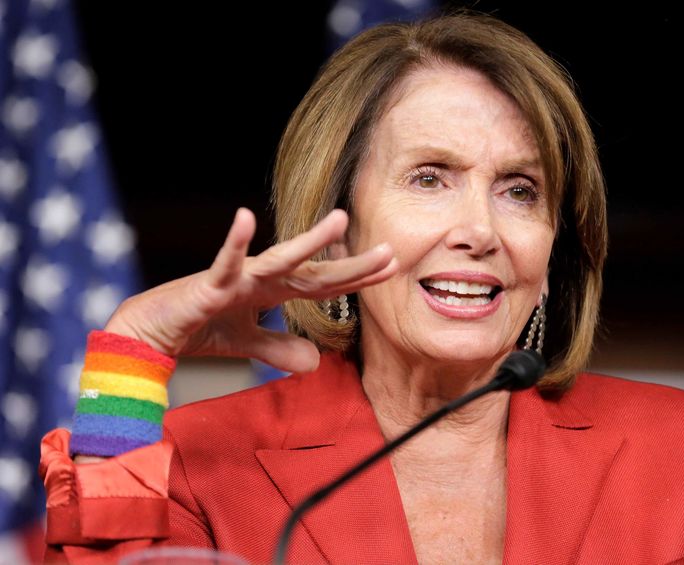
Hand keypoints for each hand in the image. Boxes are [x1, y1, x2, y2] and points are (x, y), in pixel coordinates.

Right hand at [104, 208, 396, 372]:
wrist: (149, 334)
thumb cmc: (199, 328)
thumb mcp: (247, 344)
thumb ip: (279, 348)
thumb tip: (316, 361)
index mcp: (272, 292)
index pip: (323, 285)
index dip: (356, 278)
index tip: (391, 267)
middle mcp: (261, 280)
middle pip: (314, 273)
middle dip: (351, 266)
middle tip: (391, 252)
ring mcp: (237, 279)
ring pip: (279, 260)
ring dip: (309, 243)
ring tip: (340, 220)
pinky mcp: (208, 287)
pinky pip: (223, 264)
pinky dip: (233, 243)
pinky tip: (242, 217)